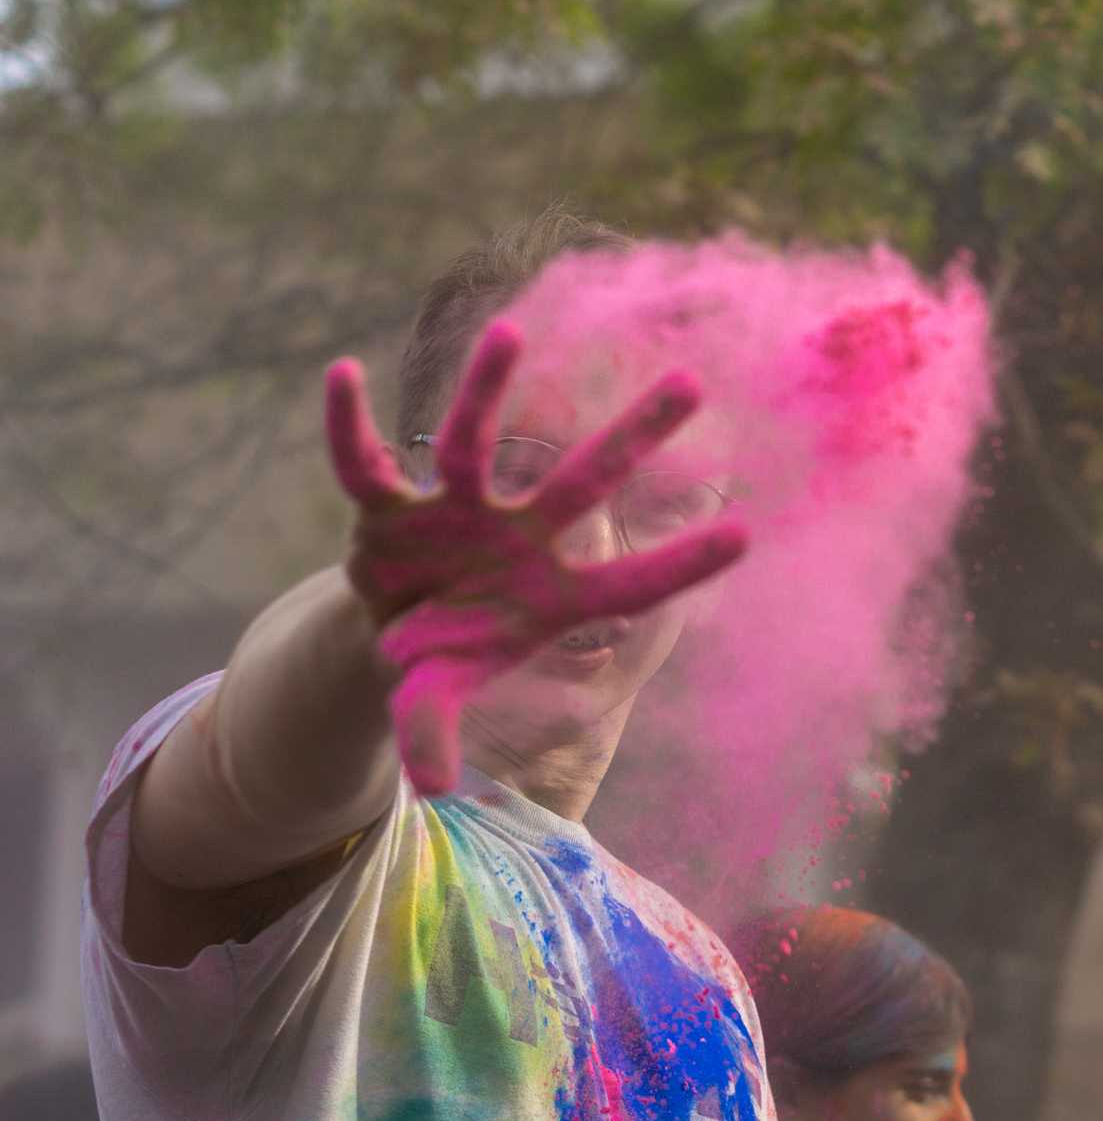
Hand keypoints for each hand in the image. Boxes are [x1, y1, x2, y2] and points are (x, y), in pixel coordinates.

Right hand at [324, 320, 747, 793]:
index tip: (745, 533)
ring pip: (474, 445)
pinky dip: (348, 424)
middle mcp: (516, 540)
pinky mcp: (391, 509)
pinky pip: (365, 463)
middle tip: (694, 382)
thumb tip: (436, 789)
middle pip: (585, 483)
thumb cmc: (448, 663)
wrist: (395, 637)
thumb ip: (436, 737)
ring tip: (508, 331)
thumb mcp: (438, 705)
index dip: (681, 565)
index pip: (630, 585)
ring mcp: (456, 516)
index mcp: (552, 598)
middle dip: (635, 436)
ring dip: (488, 393)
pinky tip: (339, 373)